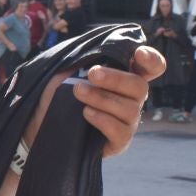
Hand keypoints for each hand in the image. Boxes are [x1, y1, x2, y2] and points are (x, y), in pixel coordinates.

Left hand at [26, 46, 163, 160]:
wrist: (43, 122)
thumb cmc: (60, 92)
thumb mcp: (69, 71)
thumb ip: (85, 61)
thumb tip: (97, 59)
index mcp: (126, 76)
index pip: (152, 67)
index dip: (152, 59)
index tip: (138, 54)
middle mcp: (132, 99)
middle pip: (140, 86)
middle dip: (116, 78)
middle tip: (92, 73)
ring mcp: (128, 121)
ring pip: (130, 109)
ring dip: (102, 98)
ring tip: (78, 92)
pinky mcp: (119, 142)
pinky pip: (121, 131)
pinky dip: (103, 120)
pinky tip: (86, 113)